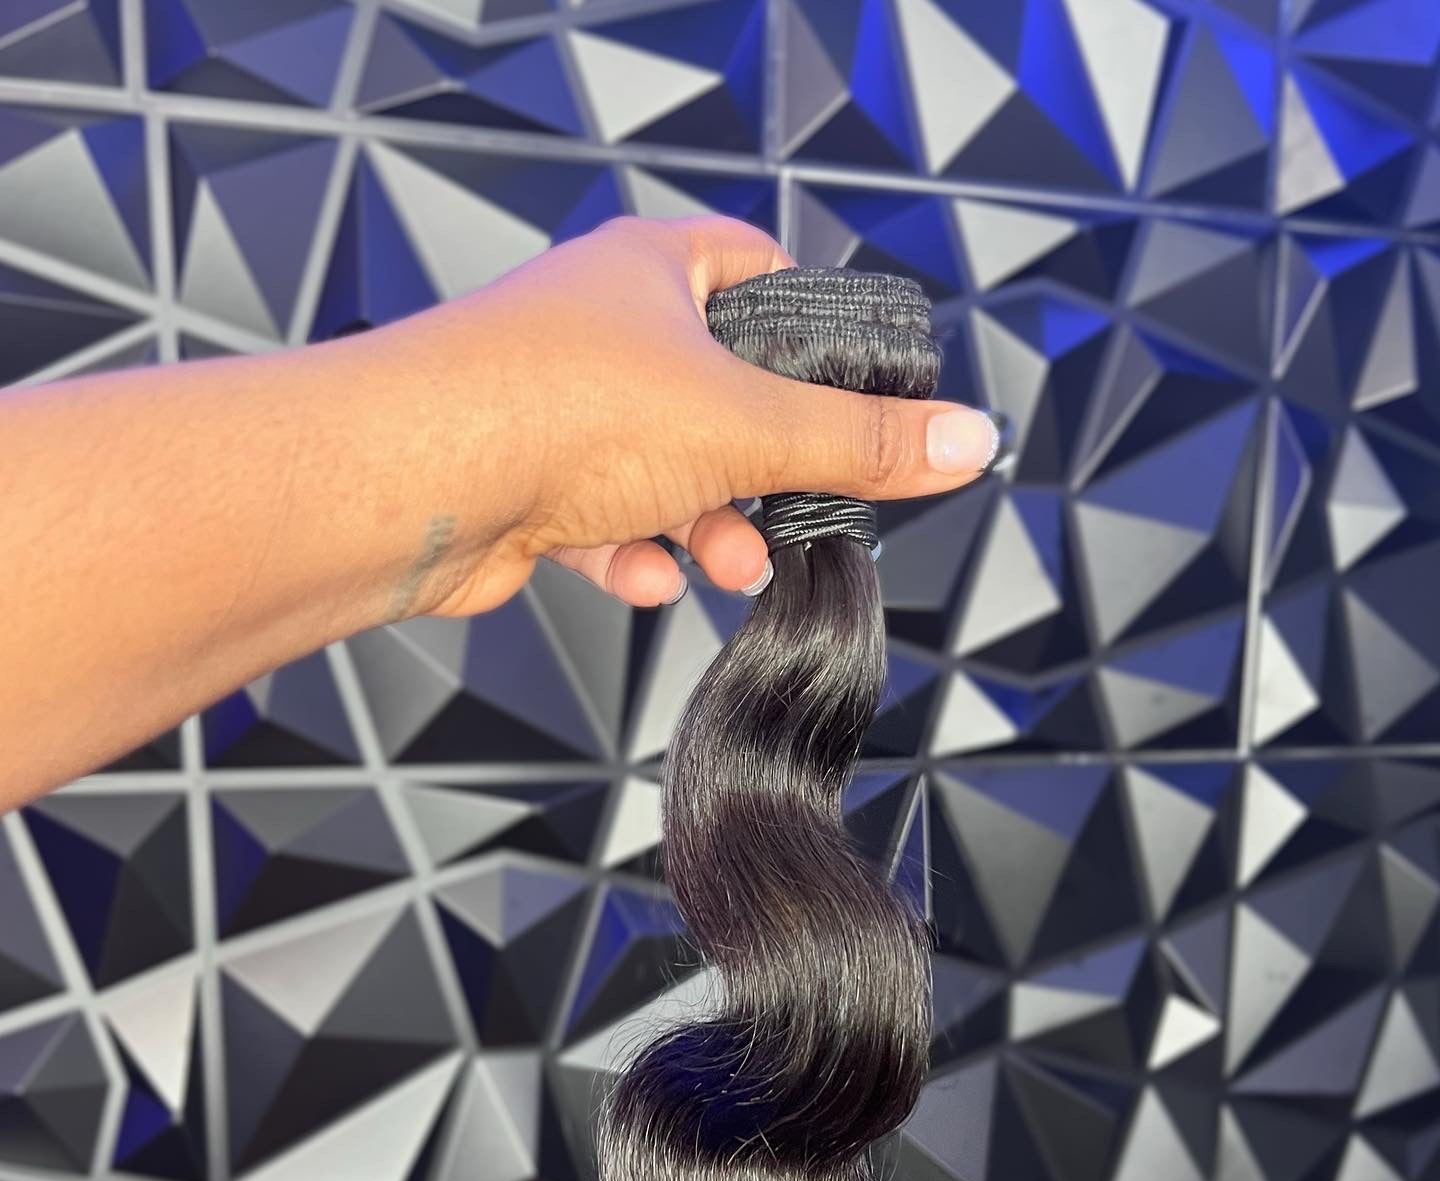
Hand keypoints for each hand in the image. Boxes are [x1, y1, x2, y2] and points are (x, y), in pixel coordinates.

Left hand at [381, 215, 998, 615]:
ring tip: (723, 563)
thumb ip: (858, 443)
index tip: (853, 399)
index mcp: (654, 271)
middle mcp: (600, 330)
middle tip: (792, 514)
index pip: (760, 275)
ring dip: (701, 526)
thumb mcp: (748, 425)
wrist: (411, 482)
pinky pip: (599, 520)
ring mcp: (555, 408)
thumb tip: (966, 440)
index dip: (813, 335)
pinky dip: (629, 554)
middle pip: (718, 396)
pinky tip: (638, 575)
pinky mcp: (521, 484)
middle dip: (758, 472)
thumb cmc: (555, 408)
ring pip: (660, 471)